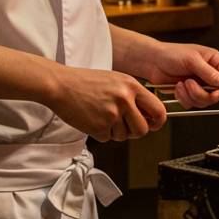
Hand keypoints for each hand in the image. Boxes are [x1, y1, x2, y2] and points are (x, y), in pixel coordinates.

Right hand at [48, 65, 166, 141]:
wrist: (60, 84)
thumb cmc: (85, 81)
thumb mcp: (116, 80)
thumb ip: (133, 95)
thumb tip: (148, 114)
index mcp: (131, 86)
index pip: (158, 109)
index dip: (158, 121)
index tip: (153, 124)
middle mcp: (124, 99)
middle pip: (143, 129)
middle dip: (135, 132)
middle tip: (124, 126)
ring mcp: (112, 113)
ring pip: (124, 136)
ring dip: (115, 132)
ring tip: (102, 116)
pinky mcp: (99, 126)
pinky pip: (107, 138)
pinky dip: (100, 133)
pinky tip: (92, 119)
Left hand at [142, 42, 218, 109]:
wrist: (153, 61)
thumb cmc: (171, 54)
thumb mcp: (191, 60)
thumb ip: (208, 72)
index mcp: (214, 61)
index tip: (215, 92)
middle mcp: (210, 74)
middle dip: (203, 93)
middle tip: (190, 84)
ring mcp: (200, 85)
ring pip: (206, 101)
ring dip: (192, 96)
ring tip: (181, 84)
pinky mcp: (190, 93)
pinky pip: (193, 104)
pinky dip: (185, 99)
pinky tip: (177, 88)